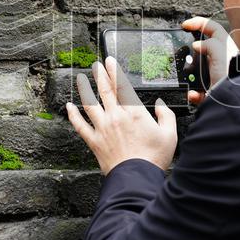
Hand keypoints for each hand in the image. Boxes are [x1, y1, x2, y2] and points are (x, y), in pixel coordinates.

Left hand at [65, 56, 177, 175]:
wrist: (137, 177)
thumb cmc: (153, 158)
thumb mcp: (169, 135)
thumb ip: (165, 116)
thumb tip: (160, 106)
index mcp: (134, 112)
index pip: (121, 85)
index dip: (114, 71)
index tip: (109, 61)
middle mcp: (116, 117)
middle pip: (104, 90)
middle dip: (99, 75)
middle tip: (95, 65)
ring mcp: (103, 128)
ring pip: (90, 103)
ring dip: (84, 89)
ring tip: (81, 79)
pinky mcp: (95, 141)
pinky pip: (80, 125)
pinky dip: (73, 115)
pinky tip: (69, 107)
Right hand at [181, 16, 238, 104]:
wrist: (234, 102)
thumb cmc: (232, 78)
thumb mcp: (220, 53)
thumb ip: (209, 44)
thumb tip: (197, 45)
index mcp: (225, 48)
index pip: (212, 28)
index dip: (198, 23)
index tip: (185, 25)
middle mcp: (221, 60)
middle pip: (204, 49)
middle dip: (191, 49)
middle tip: (182, 49)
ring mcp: (216, 76)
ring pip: (198, 70)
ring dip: (190, 73)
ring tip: (185, 74)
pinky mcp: (211, 91)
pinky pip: (198, 91)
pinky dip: (193, 93)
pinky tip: (192, 93)